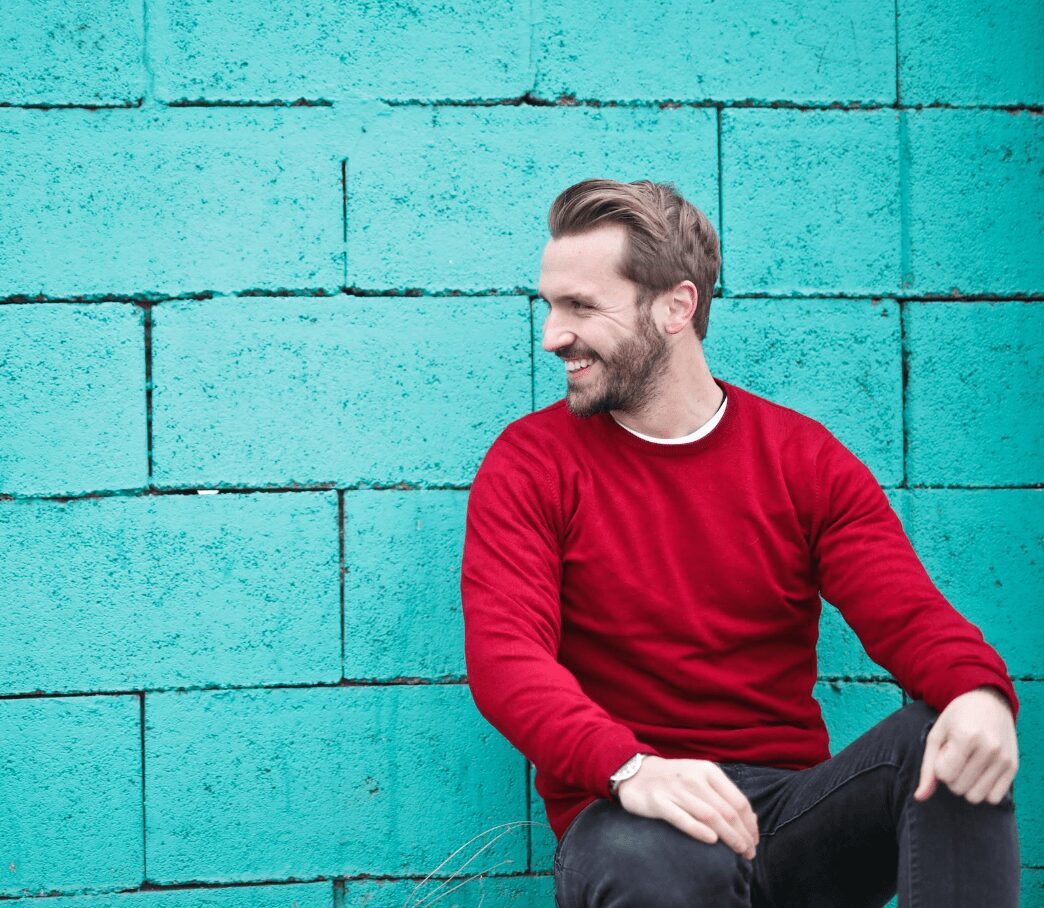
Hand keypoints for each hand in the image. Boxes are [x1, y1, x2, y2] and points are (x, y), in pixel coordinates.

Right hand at [617, 756, 758, 858]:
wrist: (635, 773)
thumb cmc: (674, 780)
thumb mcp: (700, 778)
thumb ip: (723, 795)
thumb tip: (751, 819)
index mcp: (708, 771)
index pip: (738, 800)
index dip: (750, 823)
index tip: (754, 840)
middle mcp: (694, 778)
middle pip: (727, 811)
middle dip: (743, 835)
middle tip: (750, 853)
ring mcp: (675, 790)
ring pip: (710, 816)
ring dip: (729, 837)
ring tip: (739, 852)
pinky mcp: (658, 802)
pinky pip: (683, 818)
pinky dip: (699, 830)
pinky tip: (712, 841)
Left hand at [914, 686, 1017, 805]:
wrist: (989, 702)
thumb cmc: (957, 718)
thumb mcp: (937, 735)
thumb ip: (927, 768)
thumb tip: (919, 797)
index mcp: (966, 736)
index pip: (944, 775)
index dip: (940, 767)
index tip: (945, 752)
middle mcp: (989, 748)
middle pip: (958, 788)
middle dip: (952, 776)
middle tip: (957, 756)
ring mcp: (1003, 759)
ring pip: (975, 797)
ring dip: (966, 785)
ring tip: (968, 763)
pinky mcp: (1013, 767)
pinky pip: (993, 798)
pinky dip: (983, 789)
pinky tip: (980, 771)